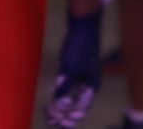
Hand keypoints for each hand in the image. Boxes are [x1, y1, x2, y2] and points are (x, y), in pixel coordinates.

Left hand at [45, 10, 101, 127]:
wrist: (83, 25)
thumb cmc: (79, 47)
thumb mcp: (70, 69)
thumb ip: (65, 87)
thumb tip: (60, 105)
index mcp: (92, 86)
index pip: (80, 108)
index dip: (68, 117)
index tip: (55, 122)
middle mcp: (89, 83)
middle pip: (77, 104)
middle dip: (64, 113)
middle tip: (50, 120)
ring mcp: (83, 75)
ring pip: (73, 94)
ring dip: (62, 104)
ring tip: (50, 111)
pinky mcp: (76, 68)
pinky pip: (70, 85)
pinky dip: (62, 92)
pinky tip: (54, 95)